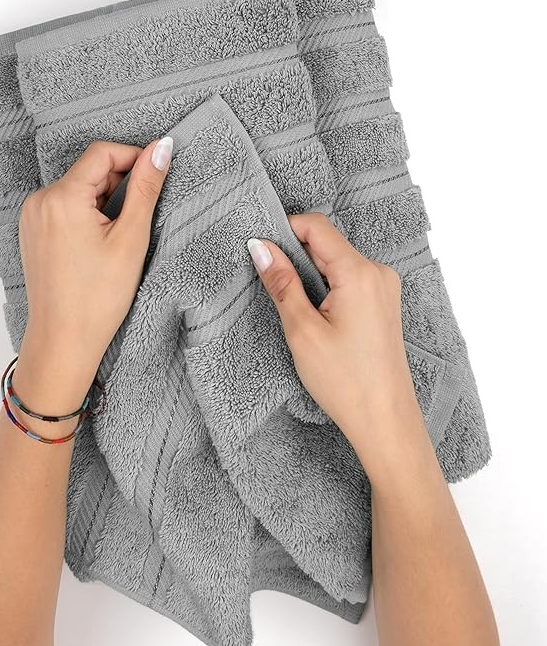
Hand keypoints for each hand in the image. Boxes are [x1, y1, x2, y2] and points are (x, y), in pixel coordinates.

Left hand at [10, 137, 172, 416]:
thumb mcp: (131, 239)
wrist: (64, 341)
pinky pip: (64, 207)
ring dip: (104, 199)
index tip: (157, 174)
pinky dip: (87, 213)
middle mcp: (40, 200)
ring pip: (78, 189)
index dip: (134, 157)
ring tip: (120, 236)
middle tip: (140, 216)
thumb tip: (161, 149)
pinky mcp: (32, 233)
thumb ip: (145, 188)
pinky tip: (100, 243)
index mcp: (62, 197)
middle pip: (89, 170)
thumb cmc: (97, 298)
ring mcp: (32, 217)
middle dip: (119, 183)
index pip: (102, 153)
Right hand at [247, 213, 425, 469]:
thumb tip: (261, 248)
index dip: (284, 230)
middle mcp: (378, 273)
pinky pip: (349, 279)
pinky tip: (314, 315)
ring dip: (309, 274)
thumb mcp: (302, 330)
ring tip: (294, 308)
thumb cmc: (347, 381)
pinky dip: (326, 287)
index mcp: (360, 273)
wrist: (384, 419)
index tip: (260, 250)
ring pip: (336, 262)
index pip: (317, 227)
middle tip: (271, 284)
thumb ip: (282, 282)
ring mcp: (384, 288)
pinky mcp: (382, 303)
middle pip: (327, 243)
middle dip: (294, 255)